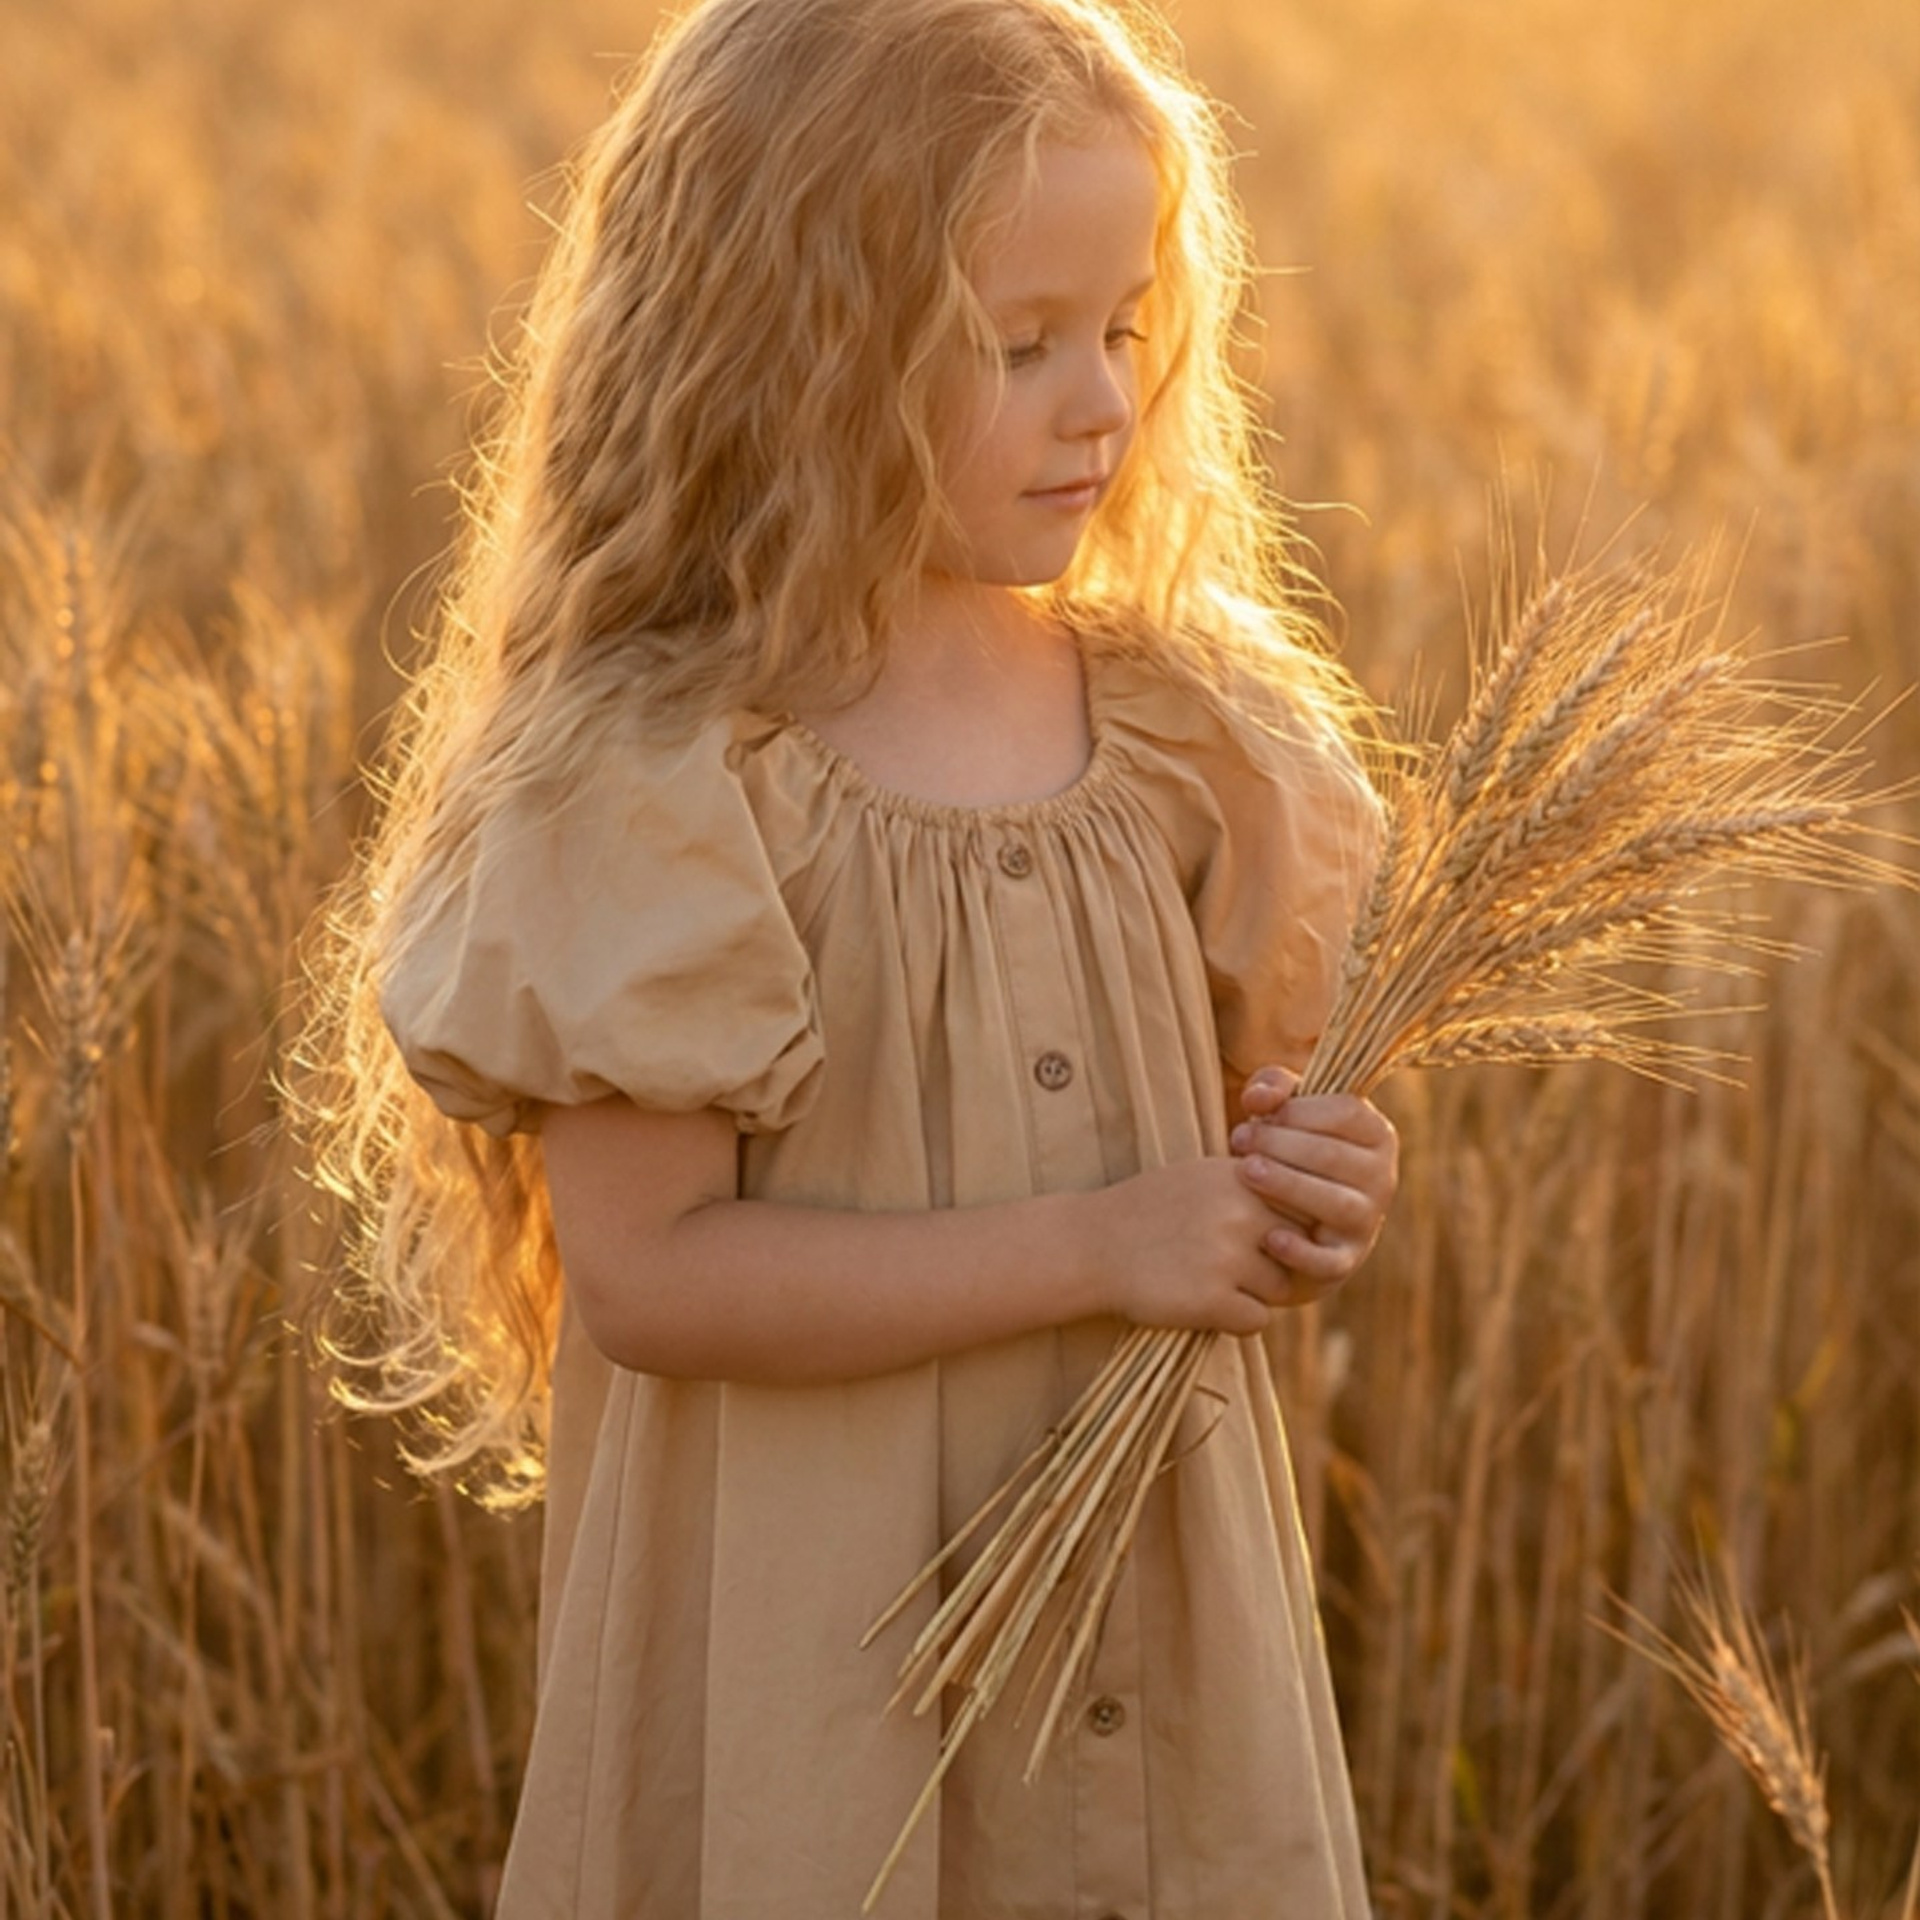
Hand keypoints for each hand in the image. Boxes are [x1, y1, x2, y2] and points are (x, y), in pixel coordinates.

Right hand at [1085, 1158, 1319, 1336]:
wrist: (1092, 1246)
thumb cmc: (1151, 1212)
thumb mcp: (1205, 1179)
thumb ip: (1258, 1188)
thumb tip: (1319, 1208)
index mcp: (1244, 1178)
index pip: (1306, 1209)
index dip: (1291, 1229)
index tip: (1267, 1238)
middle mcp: (1242, 1213)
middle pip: (1302, 1251)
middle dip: (1281, 1263)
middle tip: (1240, 1266)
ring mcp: (1228, 1257)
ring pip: (1281, 1289)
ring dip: (1255, 1293)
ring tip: (1211, 1281)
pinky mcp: (1213, 1299)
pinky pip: (1257, 1320)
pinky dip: (1235, 1319)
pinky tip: (1201, 1302)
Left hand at [1228, 1067, 1397, 1303]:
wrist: (1287, 1215)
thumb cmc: (1288, 1149)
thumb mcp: (1285, 1111)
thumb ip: (1273, 1086)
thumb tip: (1258, 1098)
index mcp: (1375, 1134)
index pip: (1346, 1113)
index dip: (1297, 1110)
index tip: (1254, 1112)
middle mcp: (1381, 1177)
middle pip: (1335, 1156)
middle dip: (1281, 1145)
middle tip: (1238, 1140)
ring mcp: (1367, 1221)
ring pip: (1337, 1204)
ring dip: (1288, 1185)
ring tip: (1245, 1170)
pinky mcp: (1345, 1260)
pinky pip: (1330, 1260)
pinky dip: (1301, 1252)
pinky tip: (1268, 1237)